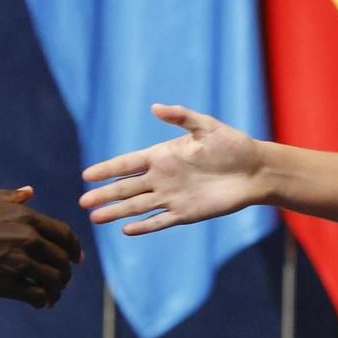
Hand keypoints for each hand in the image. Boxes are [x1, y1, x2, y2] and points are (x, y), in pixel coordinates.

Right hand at [0, 186, 83, 308]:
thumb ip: (11, 197)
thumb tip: (30, 191)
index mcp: (27, 218)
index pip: (63, 234)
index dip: (74, 247)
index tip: (77, 257)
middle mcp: (29, 240)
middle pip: (61, 259)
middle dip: (66, 271)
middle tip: (63, 279)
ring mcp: (20, 264)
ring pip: (53, 280)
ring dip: (57, 289)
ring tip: (54, 295)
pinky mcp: (8, 285)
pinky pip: (36, 295)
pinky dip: (43, 301)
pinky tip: (41, 304)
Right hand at [79, 104, 262, 235]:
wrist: (255, 170)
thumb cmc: (232, 144)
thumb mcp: (206, 126)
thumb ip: (180, 117)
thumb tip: (154, 107)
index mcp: (163, 155)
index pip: (128, 164)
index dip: (107, 169)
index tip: (86, 175)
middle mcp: (163, 177)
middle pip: (127, 188)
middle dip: (104, 194)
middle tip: (82, 202)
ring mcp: (172, 196)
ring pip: (137, 207)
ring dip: (117, 212)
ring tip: (95, 218)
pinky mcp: (186, 213)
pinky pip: (160, 221)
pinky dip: (144, 226)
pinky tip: (126, 230)